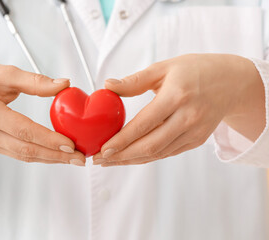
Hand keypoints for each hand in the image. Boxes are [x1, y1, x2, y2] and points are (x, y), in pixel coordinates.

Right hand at [0, 61, 84, 165]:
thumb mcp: (5, 73)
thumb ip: (35, 81)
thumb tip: (65, 84)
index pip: (23, 131)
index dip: (48, 139)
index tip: (71, 144)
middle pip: (25, 150)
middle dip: (56, 156)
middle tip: (80, 159)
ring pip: (23, 156)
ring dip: (50, 159)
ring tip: (73, 159)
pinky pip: (18, 154)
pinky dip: (39, 155)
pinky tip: (56, 154)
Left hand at [93, 54, 264, 165]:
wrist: (230, 82)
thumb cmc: (194, 71)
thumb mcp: (164, 67)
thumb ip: (135, 80)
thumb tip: (108, 85)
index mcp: (177, 96)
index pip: (145, 124)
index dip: (122, 139)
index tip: (103, 149)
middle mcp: (188, 117)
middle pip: (151, 145)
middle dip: (122, 156)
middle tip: (99, 159)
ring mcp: (195, 132)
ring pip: (158, 154)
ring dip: (131, 160)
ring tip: (109, 161)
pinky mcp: (197, 141)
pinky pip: (167, 153)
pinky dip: (146, 158)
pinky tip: (129, 157)